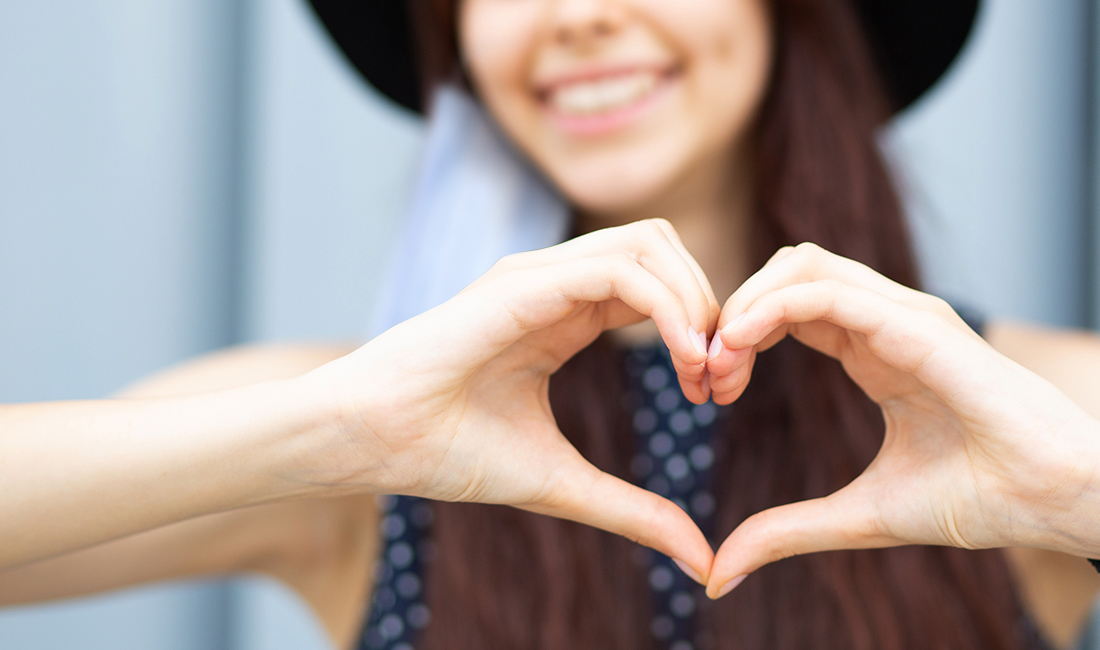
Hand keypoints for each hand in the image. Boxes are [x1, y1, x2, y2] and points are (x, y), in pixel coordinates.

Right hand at [300, 219, 719, 581]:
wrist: (371, 442)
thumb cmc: (448, 454)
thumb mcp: (562, 484)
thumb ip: (633, 509)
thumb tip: (700, 557)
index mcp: (566, 314)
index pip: (659, 284)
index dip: (702, 328)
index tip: (715, 394)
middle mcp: (556, 283)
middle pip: (665, 250)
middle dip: (711, 307)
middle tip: (719, 380)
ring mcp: (538, 276)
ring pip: (650, 243)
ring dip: (695, 300)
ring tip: (702, 369)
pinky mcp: (522, 284)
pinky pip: (619, 268)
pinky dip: (667, 305)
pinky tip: (683, 358)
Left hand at [703, 243, 1099, 597]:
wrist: (1054, 502)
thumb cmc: (976, 499)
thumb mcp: (858, 516)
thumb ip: (789, 531)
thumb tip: (719, 572)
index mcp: (871, 350)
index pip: (786, 309)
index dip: (736, 337)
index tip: (708, 388)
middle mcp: (883, 322)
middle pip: (785, 274)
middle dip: (732, 311)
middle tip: (703, 369)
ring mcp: (903, 317)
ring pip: (802, 266)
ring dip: (746, 302)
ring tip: (718, 356)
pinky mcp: (920, 326)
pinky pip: (832, 292)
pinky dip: (775, 306)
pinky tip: (739, 341)